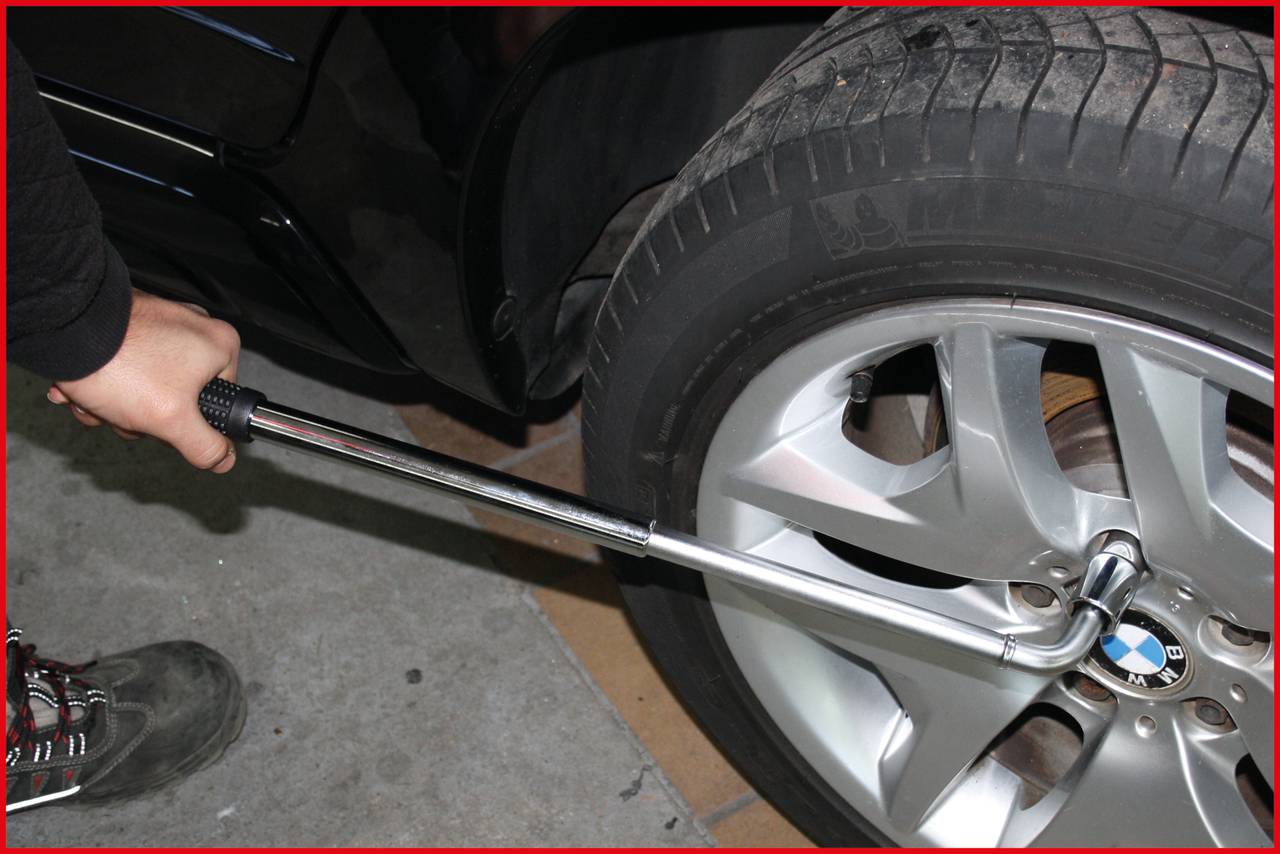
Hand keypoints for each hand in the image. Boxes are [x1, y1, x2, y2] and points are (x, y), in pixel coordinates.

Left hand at [47, 289, 241, 472]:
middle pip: (177, 396)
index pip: (217, 401)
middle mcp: (192, 328)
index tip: (162, 425)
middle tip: (122, 413)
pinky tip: (85, 385)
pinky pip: (124, 364)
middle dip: (139, 415)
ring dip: (115, 403)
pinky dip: (103, 380)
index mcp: (219, 346)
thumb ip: (204, 445)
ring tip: (96, 399)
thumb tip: (223, 459)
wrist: (64, 328)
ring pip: (144, 384)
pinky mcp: (128, 323)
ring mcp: (159, 323)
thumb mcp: (171, 420)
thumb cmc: (117, 362)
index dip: (187, 423)